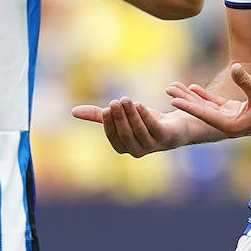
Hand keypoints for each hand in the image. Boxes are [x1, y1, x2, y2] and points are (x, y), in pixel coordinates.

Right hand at [73, 97, 191, 156]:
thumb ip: (100, 115)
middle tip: (115, 102)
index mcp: (125, 147)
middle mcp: (138, 150)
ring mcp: (153, 145)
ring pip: (139, 131)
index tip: (106, 108)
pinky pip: (153, 128)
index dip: (109, 124)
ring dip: (131, 114)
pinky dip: (145, 116)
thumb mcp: (122, 117)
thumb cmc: (145, 121)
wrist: (176, 124)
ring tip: (126, 99)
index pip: (113, 138)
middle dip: (119, 118)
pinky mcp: (166, 137)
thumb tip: (73, 112)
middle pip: (125, 135)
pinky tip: (139, 105)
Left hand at [166, 64, 250, 137]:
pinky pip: (215, 104)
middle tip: (167, 90)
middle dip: (184, 100)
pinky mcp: (234, 112)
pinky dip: (204, 96)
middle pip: (201, 111)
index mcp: (232, 125)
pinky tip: (192, 88)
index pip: (206, 114)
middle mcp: (228, 124)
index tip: (174, 99)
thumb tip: (235, 67)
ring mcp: (231, 118)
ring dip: (191, 97)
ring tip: (173, 88)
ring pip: (206, 107)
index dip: (189, 105)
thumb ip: (246, 81)